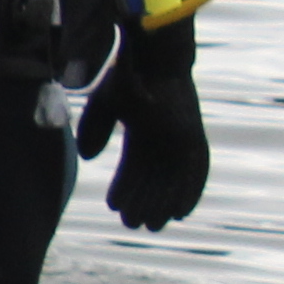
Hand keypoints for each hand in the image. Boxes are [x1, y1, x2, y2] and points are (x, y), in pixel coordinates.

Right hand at [77, 12, 209, 230]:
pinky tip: (182, 212)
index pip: (133, 166)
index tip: (114, 207)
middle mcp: (164, 136)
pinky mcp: (192, 137)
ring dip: (163, 202)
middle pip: (155, 177)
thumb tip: (87, 157)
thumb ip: (94, 130)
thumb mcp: (103, 106)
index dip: (124, 187)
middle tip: (133, 225)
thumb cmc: (127, 77)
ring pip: (173, 179)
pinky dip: (190, 193)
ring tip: (151, 225)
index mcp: (143, 129)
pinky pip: (196, 172)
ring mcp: (181, 137)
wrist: (154, 58)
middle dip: (143, 201)